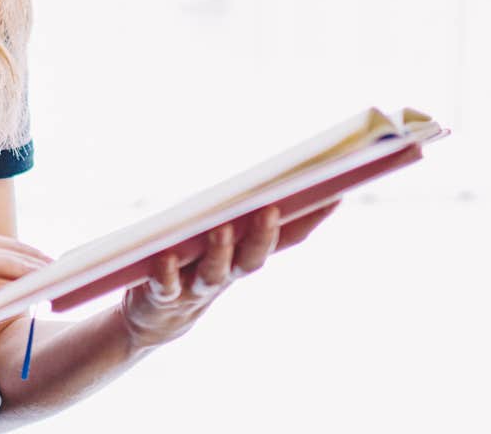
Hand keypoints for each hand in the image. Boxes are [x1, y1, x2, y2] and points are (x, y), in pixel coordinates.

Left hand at [119, 201, 337, 350]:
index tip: (333, 195)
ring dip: (220, 251)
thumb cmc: (190, 267)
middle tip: (271, 211)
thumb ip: (233, 213)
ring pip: (214, 272)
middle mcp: (226, 273)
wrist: (156, 320)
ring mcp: (196, 287)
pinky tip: (166, 258)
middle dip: (263, 235)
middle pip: (252, 257)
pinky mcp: (163, 297)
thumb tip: (259, 170)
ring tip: (221, 229)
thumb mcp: (214, 240)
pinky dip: (167, 274)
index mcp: (244, 255)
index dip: (310, 219)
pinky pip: (167, 286)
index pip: (284, 239)